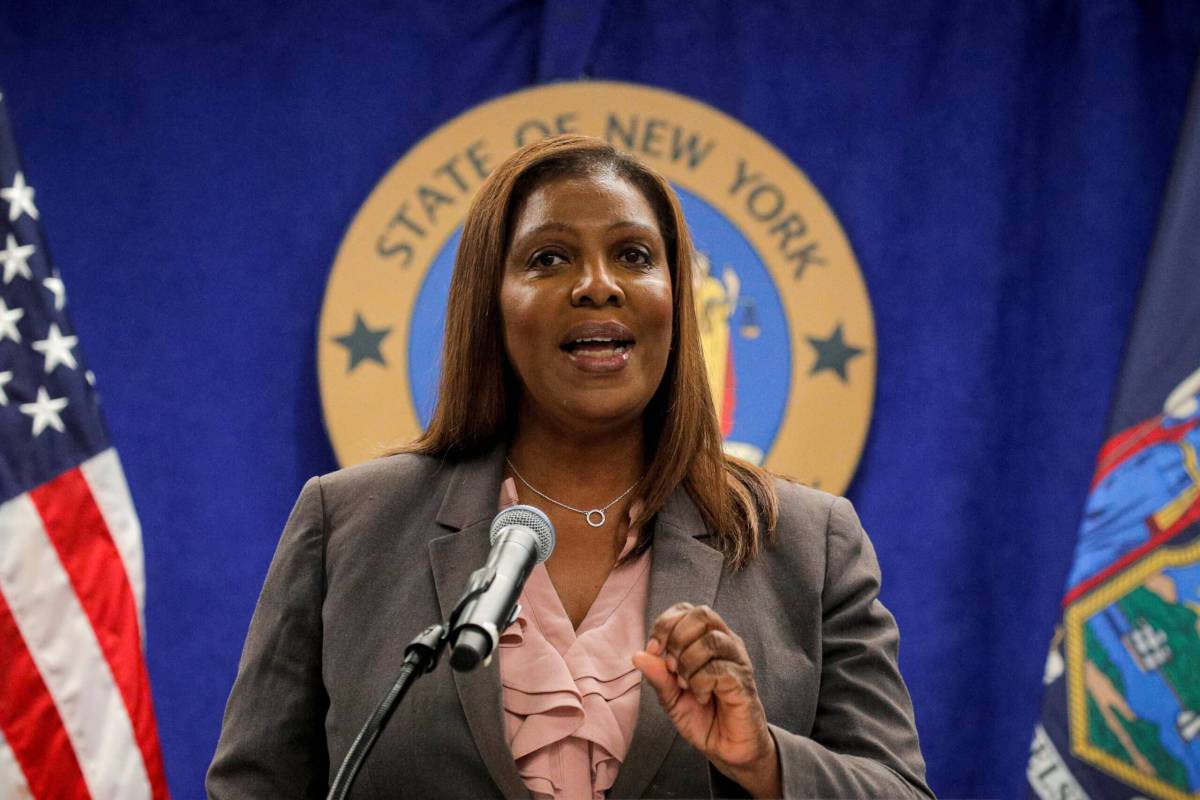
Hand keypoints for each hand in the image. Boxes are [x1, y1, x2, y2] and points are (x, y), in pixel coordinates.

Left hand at [632, 603, 780, 797]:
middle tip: (671, 666)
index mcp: (706, 639)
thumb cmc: (702, 717)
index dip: (665, 624)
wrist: (727, 749)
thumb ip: (657, 676)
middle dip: (677, 637)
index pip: (686, 609)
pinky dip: (701, 683)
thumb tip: (638, 655)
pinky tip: (701, 697)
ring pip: (711, 640)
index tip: (654, 649)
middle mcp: (726, 643)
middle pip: (702, 614)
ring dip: (688, 662)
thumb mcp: (671, 697)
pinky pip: (719, 670)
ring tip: (685, 684)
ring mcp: (737, 661)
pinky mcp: (744, 682)